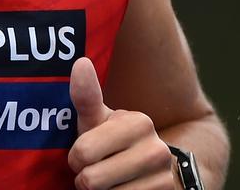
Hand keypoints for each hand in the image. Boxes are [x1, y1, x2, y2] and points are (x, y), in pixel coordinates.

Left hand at [67, 57, 176, 188]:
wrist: (157, 170)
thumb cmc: (115, 142)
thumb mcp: (99, 120)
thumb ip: (87, 96)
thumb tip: (80, 62)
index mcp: (138, 122)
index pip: (82, 153)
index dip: (76, 159)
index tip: (85, 154)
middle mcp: (156, 149)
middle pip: (91, 180)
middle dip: (86, 180)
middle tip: (97, 171)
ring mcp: (164, 177)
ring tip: (110, 182)